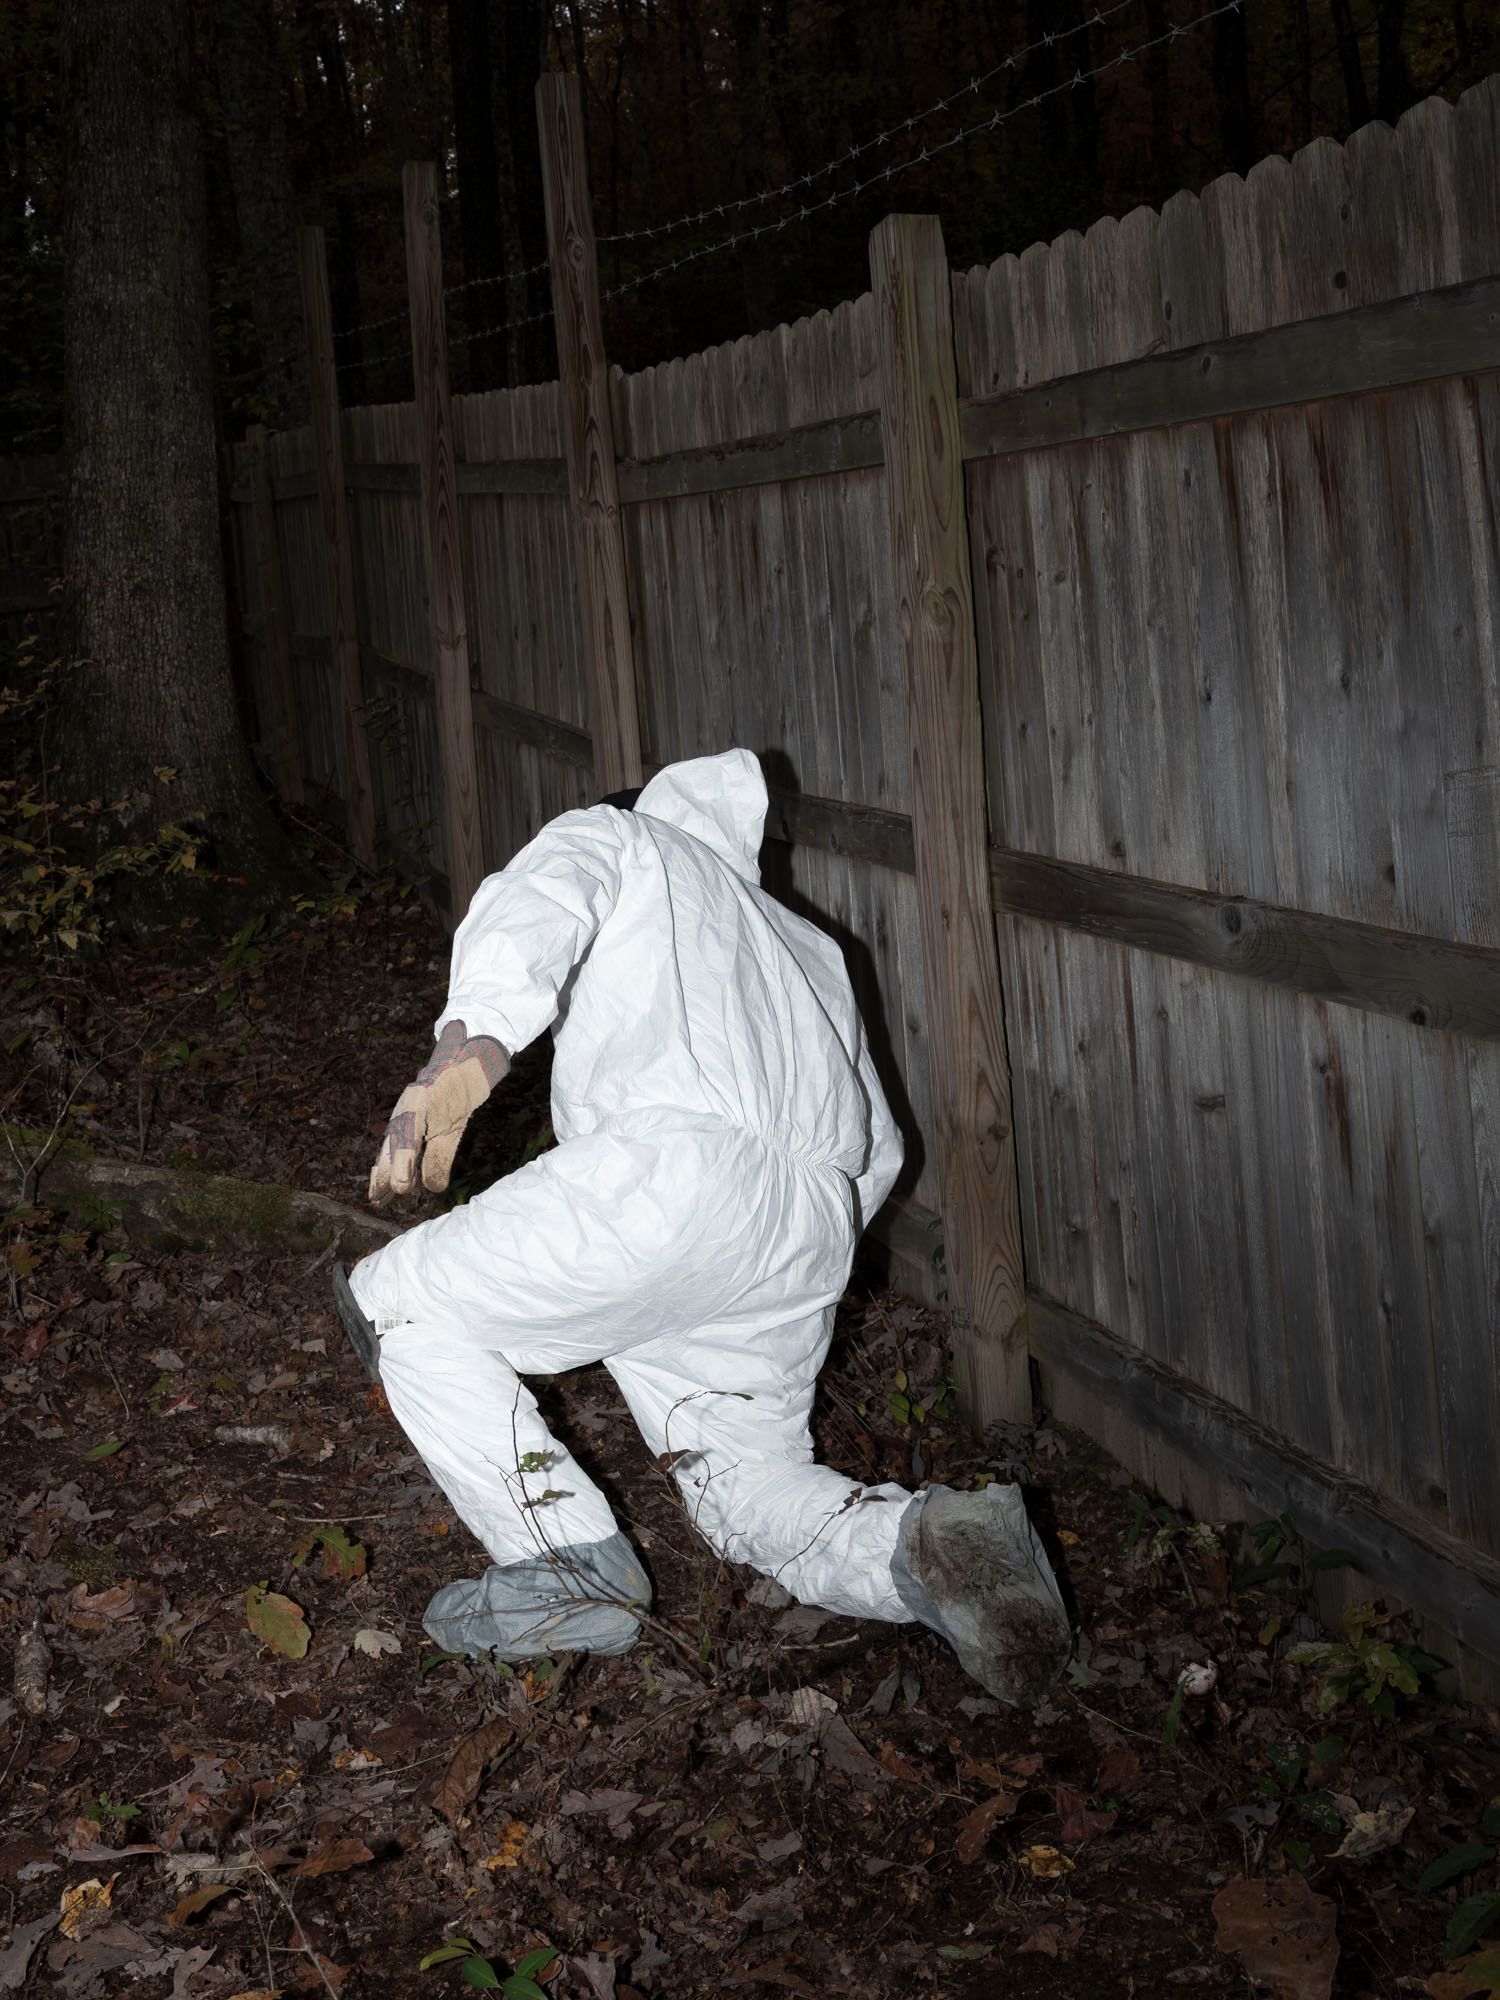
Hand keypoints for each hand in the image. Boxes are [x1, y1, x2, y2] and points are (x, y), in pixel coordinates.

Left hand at [368, 1021, 508, 1203]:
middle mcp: (404, 1113)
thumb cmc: (456, 1097)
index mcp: (406, 1124)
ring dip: (400, 1161)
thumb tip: (431, 1188)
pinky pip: (418, 1118)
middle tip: (378, 1199)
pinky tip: (414, 1155)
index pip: (390, 1154)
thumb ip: (436, 1158)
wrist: (470, 1059)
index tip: (377, 1199)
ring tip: (398, 1187)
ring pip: (403, 1135)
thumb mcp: (448, 1133)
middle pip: (391, 1147)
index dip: (382, 1175)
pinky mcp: (429, 1092)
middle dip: (385, 1173)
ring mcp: (415, 1101)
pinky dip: (417, 1137)